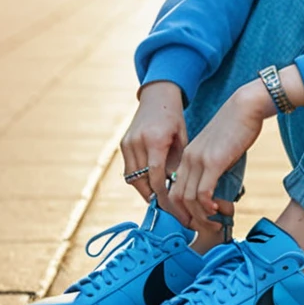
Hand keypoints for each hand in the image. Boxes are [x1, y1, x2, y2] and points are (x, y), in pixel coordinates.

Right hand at [119, 81, 186, 215]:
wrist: (157, 95)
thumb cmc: (174, 117)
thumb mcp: (181, 137)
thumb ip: (176, 162)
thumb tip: (175, 188)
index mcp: (155, 139)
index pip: (156, 175)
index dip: (163, 193)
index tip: (172, 205)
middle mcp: (138, 142)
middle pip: (141, 180)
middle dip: (153, 196)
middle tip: (166, 209)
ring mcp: (127, 143)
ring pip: (132, 178)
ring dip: (144, 190)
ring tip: (158, 200)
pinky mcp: (122, 144)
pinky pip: (129, 169)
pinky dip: (139, 178)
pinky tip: (150, 184)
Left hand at [169, 81, 271, 231]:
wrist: (246, 107)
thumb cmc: (237, 128)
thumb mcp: (218, 150)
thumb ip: (212, 168)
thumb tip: (217, 190)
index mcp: (187, 157)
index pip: (174, 191)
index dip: (181, 211)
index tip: (195, 221)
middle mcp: (188, 159)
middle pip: (177, 199)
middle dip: (188, 218)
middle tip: (204, 228)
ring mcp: (199, 160)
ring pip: (189, 199)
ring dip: (200, 216)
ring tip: (214, 223)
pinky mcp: (213, 161)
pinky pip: (203, 192)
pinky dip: (208, 207)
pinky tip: (218, 210)